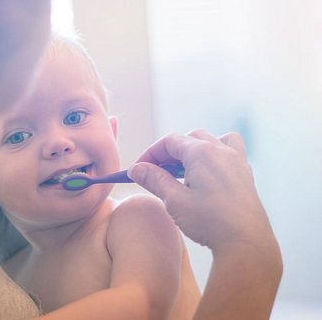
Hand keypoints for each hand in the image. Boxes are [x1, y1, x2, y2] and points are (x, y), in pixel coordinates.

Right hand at [127, 130, 276, 253]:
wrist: (246, 243)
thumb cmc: (210, 222)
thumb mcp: (174, 200)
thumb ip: (154, 180)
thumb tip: (136, 168)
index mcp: (202, 153)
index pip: (169, 142)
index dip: (150, 153)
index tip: (139, 169)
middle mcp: (221, 151)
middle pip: (188, 138)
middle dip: (169, 152)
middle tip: (156, 171)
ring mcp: (237, 161)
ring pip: (212, 140)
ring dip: (194, 149)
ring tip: (184, 169)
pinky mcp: (245, 175)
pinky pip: (230, 152)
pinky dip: (215, 155)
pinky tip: (208, 176)